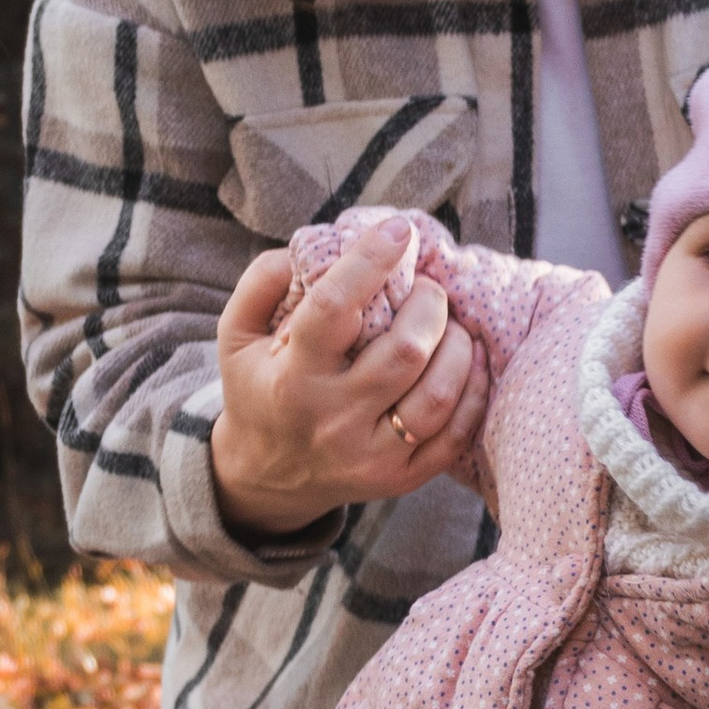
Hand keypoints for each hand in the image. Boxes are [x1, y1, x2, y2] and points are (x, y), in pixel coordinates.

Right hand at [209, 216, 489, 535]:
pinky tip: (467, 362)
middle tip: (429, 289)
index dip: (370, 260)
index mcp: (292, 378)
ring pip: (437, 395)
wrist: (267, 476)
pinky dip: (473, 390)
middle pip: (404, 352)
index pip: (334, 309)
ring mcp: (371, 456)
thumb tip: (307, 249)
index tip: (398, 230)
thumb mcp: (236, 335)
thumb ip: (261, 282)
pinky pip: (456, 434)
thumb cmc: (260, 389)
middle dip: (429, 305)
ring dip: (458, 346)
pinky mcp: (401, 479)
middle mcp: (333, 420)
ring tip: (452, 325)